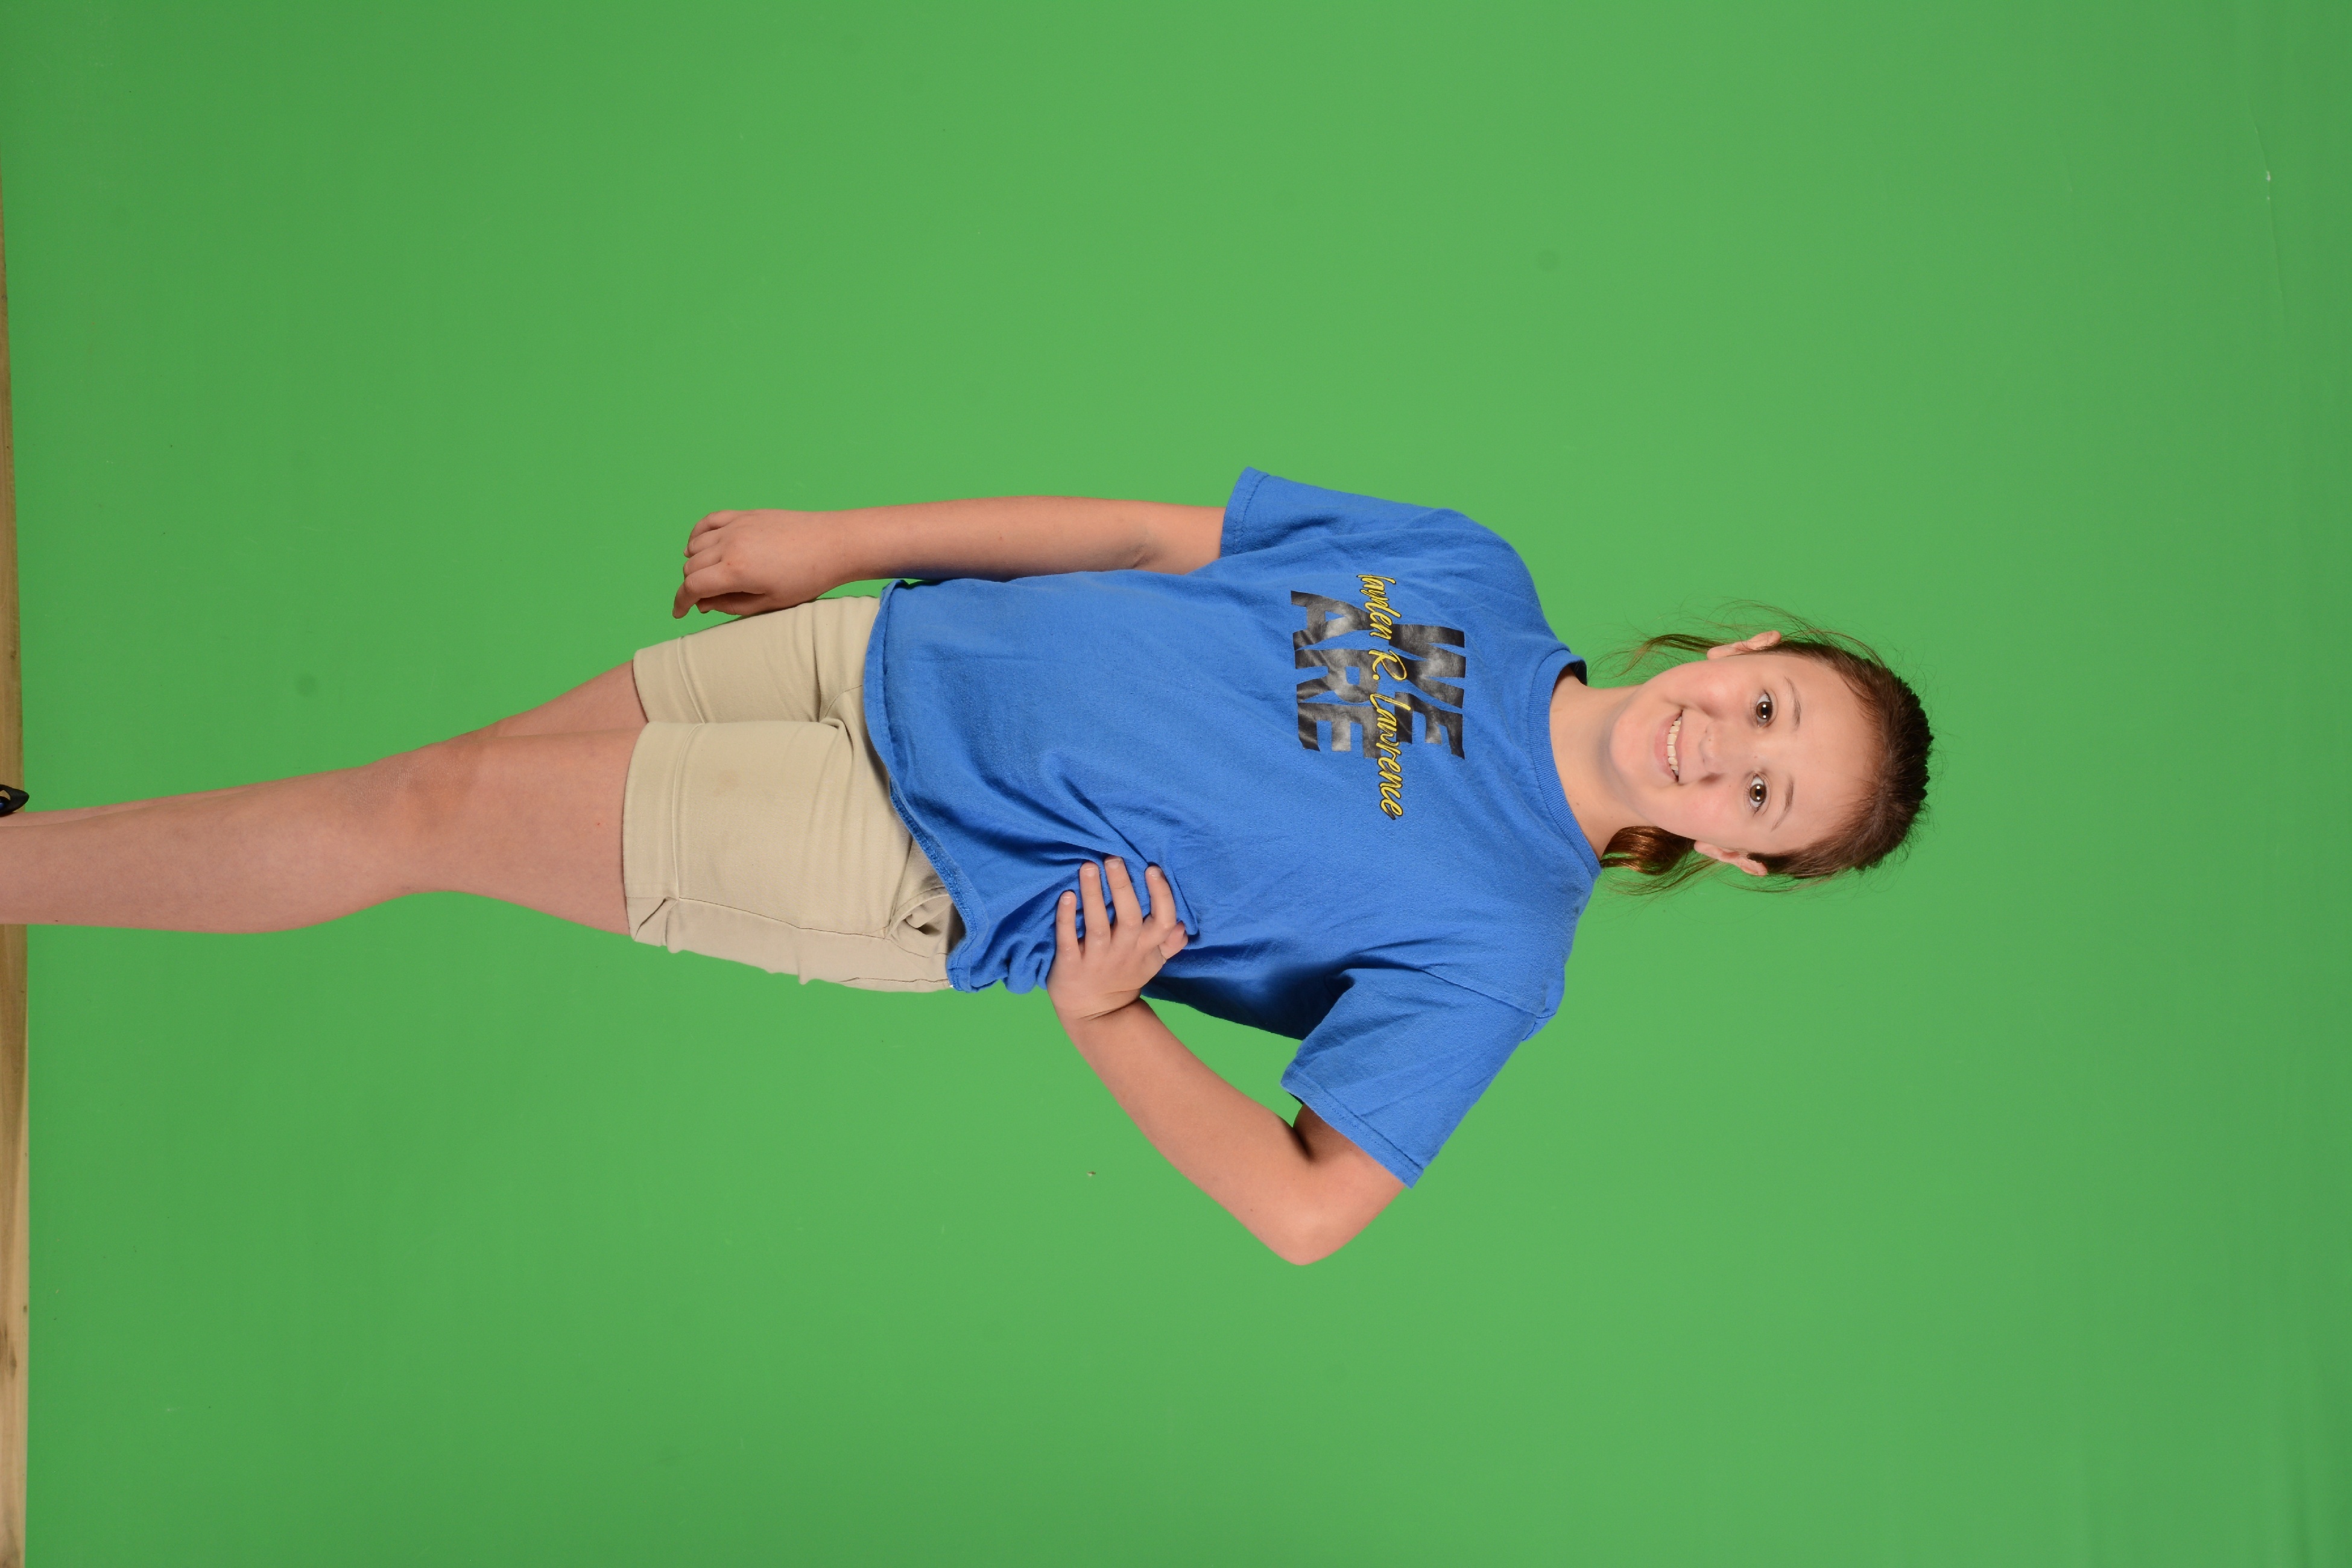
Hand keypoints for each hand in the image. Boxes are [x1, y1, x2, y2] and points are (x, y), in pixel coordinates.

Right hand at [671, 510, 846, 618]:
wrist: (834, 544)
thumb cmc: (808, 579)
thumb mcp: (770, 603)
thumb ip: (731, 605)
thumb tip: (703, 604)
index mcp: (736, 570)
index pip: (692, 586)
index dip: (680, 602)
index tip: (679, 612)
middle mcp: (730, 544)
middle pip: (691, 567)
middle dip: (692, 586)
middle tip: (706, 599)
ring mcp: (737, 526)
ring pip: (696, 545)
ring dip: (695, 563)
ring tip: (708, 576)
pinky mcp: (746, 515)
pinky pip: (709, 521)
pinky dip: (698, 534)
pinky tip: (700, 546)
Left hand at [1048, 859, 1188, 1023]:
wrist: (1097, 1015)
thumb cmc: (1125, 978)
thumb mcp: (1152, 962)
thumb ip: (1169, 943)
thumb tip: (1182, 925)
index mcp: (1145, 947)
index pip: (1162, 920)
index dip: (1160, 895)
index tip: (1152, 869)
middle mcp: (1123, 950)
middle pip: (1129, 917)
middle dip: (1122, 887)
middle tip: (1113, 858)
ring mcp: (1096, 958)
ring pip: (1097, 924)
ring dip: (1092, 895)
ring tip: (1088, 867)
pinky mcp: (1071, 965)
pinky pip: (1067, 940)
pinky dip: (1066, 919)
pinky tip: (1065, 896)